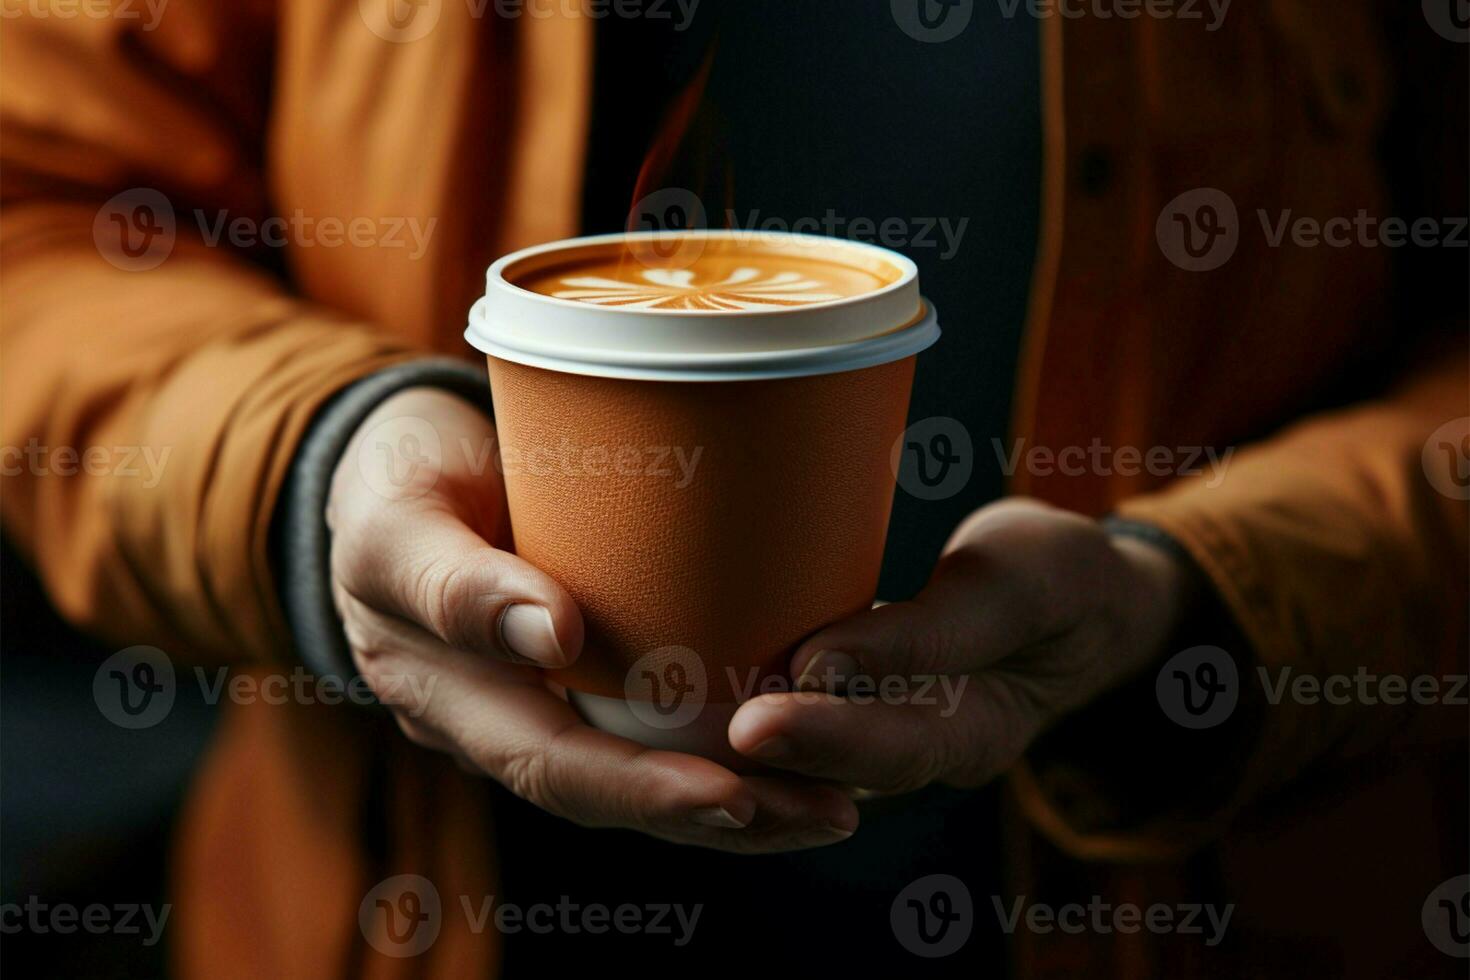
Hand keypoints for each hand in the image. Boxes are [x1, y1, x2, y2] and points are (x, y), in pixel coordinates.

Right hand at [327, 386, 856, 850]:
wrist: (395, 462)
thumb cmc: (394, 478)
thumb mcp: (399, 517)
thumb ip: (457, 580)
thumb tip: (555, 635)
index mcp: (449, 697)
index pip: (553, 767)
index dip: (642, 790)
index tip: (733, 793)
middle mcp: (500, 723)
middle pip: (615, 795)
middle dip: (723, 816)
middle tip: (826, 811)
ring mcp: (543, 701)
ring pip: (644, 770)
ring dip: (741, 799)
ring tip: (833, 802)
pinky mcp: (584, 673)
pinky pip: (656, 724)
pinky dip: (727, 746)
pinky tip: (799, 745)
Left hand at [727, 499, 1196, 791]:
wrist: (1087, 597)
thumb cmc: (1061, 578)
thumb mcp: (1020, 584)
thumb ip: (930, 628)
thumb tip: (817, 661)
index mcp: (976, 733)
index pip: (894, 748)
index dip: (826, 736)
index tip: (758, 720)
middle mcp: (922, 750)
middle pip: (835, 767)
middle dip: (767, 750)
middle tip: (700, 724)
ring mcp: (889, 727)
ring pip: (810, 749)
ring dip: (745, 736)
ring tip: (670, 710)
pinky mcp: (860, 696)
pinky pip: (804, 709)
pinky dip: (756, 695)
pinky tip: (694, 671)